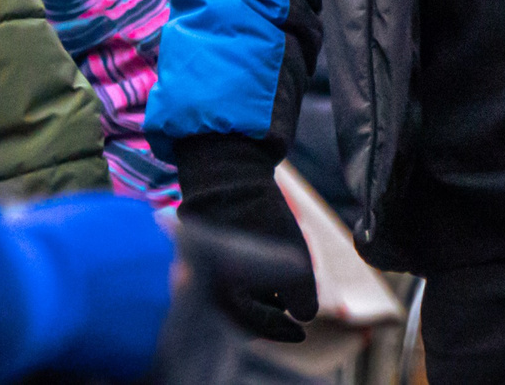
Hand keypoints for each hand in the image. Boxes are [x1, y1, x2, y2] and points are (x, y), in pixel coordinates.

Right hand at [168, 134, 317, 340]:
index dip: (281, 331)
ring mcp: (200, 267)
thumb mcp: (293, 257)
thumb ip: (301, 295)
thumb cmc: (260, 215)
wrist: (226, 171)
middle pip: (239, 316)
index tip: (301, 332)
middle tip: (291, 317)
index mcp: (225, 292)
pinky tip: (261, 276)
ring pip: (231, 298)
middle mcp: (206, 286)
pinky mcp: (200, 250)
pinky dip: (244, 284)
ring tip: (282, 296)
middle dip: (268, 318)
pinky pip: (221, 280)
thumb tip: (304, 317)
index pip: (253, 325)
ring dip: (258, 301)